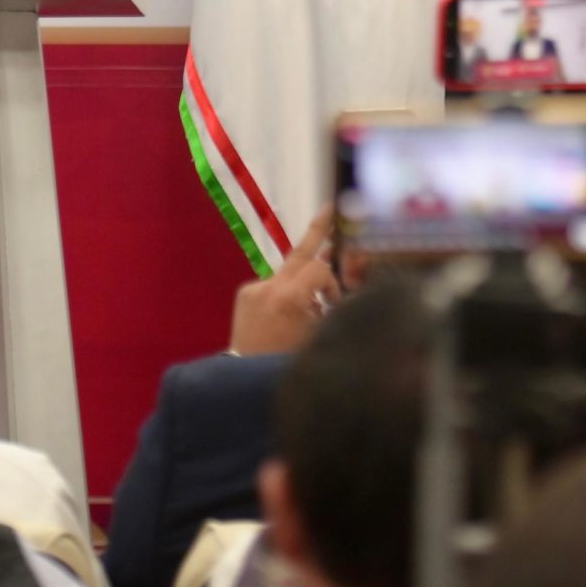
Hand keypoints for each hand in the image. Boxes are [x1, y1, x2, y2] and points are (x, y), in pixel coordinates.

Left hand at [230, 207, 335, 355]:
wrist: (246, 378)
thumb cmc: (288, 361)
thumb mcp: (317, 335)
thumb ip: (329, 307)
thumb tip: (340, 285)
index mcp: (288, 298)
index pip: (319, 268)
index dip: (332, 282)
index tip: (334, 301)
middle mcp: (269, 286)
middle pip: (300, 251)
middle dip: (318, 229)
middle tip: (331, 208)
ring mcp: (254, 288)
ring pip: (288, 273)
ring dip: (302, 281)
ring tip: (312, 299)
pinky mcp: (245, 294)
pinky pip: (273, 285)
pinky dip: (285, 294)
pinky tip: (285, 316)